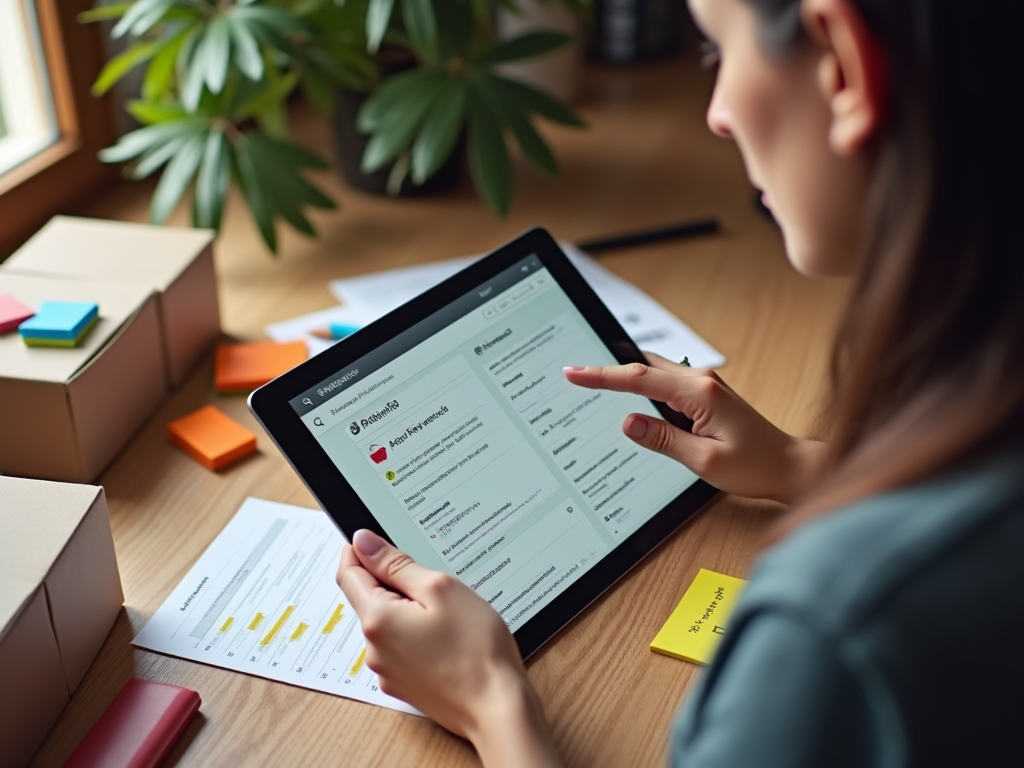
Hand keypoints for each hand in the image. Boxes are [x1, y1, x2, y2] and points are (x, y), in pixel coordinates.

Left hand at [337, 530, 560, 767]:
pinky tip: (447, 636)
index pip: (349, 574)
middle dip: (392, 582)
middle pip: (368, 599)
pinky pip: (401, 647)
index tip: (374, 540)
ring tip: (448, 612)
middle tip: (431, 578)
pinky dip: (416, 634)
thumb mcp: (439, 588)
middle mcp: (373, 649)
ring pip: (388, 623)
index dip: (358, 551)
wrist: (498, 708)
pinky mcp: (404, 684)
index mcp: (377, 620)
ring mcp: (388, 671)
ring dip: (407, 609)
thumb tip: (363, 542)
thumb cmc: (476, 648)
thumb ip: (396, 564)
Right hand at [562, 354, 826, 503]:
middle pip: (644, 366)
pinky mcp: (706, 397)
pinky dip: (644, 388)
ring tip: (592, 383)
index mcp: (700, 394)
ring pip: (655, 373)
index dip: (602, 376)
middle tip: (574, 374)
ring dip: (627, 377)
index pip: (640, 379)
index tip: (574, 373)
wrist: (790, 467)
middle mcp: (702, 382)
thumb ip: (663, 440)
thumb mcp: (704, 461)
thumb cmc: (756, 466)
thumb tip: (628, 422)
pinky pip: (667, 385)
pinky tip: (631, 399)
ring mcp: (705, 387)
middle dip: (608, 369)